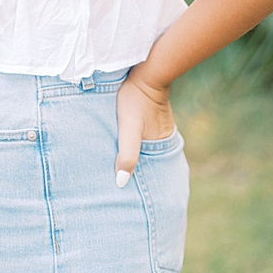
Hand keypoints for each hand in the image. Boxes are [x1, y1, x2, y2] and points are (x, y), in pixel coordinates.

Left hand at [115, 67, 174, 186]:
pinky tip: (116, 149)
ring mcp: (155, 132)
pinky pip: (139, 140)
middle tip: (114, 194)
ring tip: (111, 174)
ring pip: (143, 152)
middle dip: (135, 178)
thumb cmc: (135, 99)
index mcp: (160, 149)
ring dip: (131, 161)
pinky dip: (129, 148)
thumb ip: (127, 153)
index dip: (140, 187)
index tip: (125, 200)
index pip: (150, 175)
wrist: (145, 72)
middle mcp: (161, 143)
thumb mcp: (129, 127)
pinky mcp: (147, 122)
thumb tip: (121, 183)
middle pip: (147, 165)